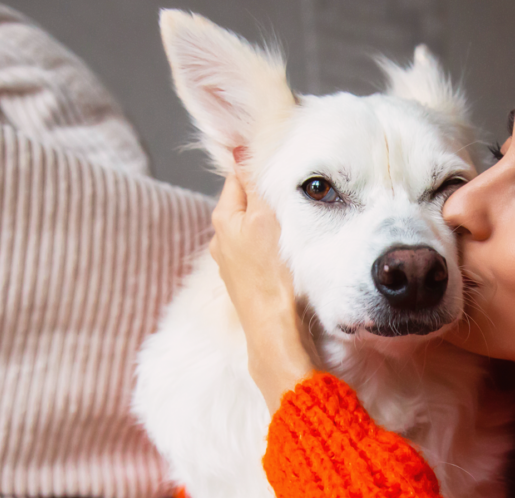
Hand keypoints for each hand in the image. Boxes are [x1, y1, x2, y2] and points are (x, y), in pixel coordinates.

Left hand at [209, 168, 317, 411]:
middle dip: (265, 198)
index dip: (259, 170)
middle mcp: (221, 240)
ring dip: (269, 224)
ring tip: (292, 223)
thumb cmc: (270, 274)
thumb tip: (242, 152)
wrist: (275, 328)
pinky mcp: (246, 282)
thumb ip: (254, 185)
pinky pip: (258, 252)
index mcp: (222, 219)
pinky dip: (271, 246)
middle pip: (244, 204)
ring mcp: (232, 263)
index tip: (282, 167)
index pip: (237, 178)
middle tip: (292, 195)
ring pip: (253, 229)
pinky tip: (286, 253)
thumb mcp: (263, 218)